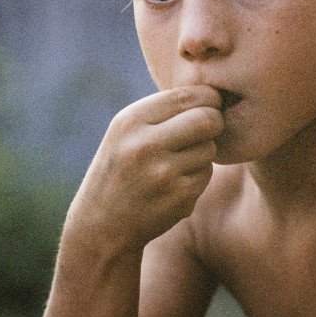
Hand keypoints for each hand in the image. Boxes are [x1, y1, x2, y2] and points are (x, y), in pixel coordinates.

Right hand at [69, 84, 223, 251]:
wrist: (101, 224)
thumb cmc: (120, 169)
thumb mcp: (126, 132)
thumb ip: (163, 111)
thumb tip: (213, 93)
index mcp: (131, 121)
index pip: (188, 96)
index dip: (208, 98)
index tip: (208, 105)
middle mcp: (146, 145)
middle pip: (208, 120)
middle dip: (214, 122)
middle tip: (207, 129)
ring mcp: (164, 174)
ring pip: (210, 149)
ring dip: (203, 153)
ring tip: (178, 162)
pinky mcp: (178, 198)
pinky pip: (206, 175)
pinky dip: (197, 177)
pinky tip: (174, 184)